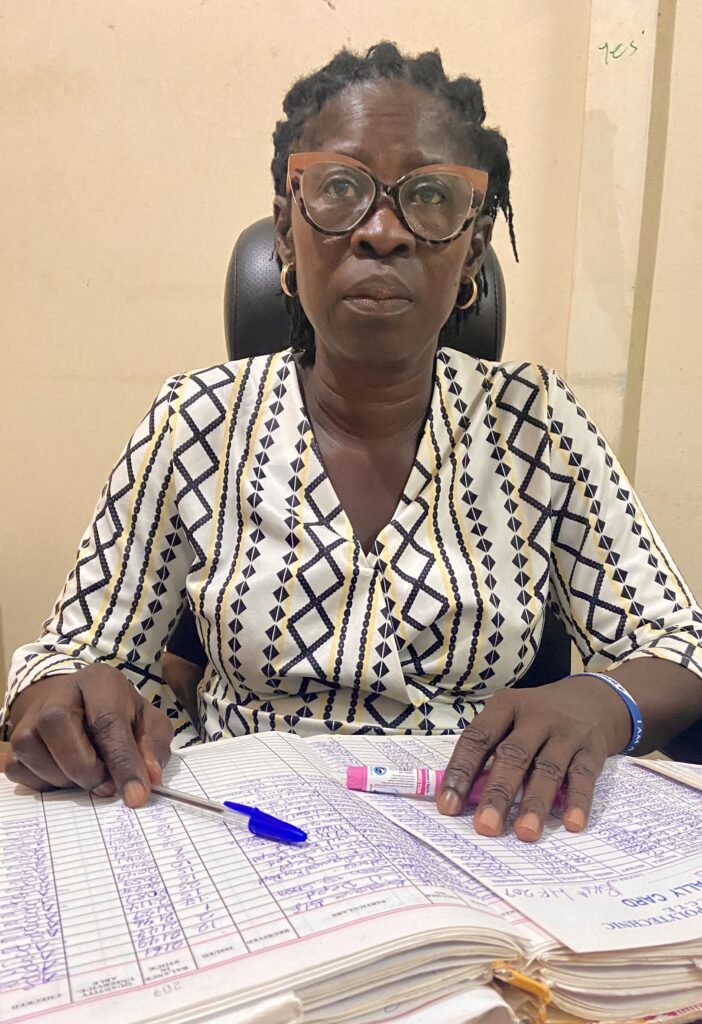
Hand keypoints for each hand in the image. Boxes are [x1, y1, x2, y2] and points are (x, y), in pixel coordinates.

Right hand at [5, 665, 172, 806]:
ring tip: (88, 776)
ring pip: (33, 749)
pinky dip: (43, 782)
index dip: (123, 762)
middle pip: (58, 724)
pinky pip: (18, 768)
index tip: (136, 795)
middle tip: (106, 787)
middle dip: (85, 767)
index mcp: (100, 682)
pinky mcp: (14, 738)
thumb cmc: (117, 713)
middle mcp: (60, 693)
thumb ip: (153, 746)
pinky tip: (65, 775)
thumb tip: (150, 779)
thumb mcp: (146, 721)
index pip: (108, 721)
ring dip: (64, 778)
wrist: (77, 702)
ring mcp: (31, 715)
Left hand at [436, 677, 630, 841]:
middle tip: (485, 826)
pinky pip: (583, 777)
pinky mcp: (592, 750)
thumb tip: (463, 797)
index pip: (478, 738)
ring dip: (535, 803)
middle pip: (513, 755)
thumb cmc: (536, 717)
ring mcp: (566, 732)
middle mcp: (536, 716)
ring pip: (548, 769)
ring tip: (525, 833)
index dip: (461, 772)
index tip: (447, 806)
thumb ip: (490, 751)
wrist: (591, 699)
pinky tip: (571, 824)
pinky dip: (577, 801)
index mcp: (505, 706)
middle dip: (498, 793)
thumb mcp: (510, 718)